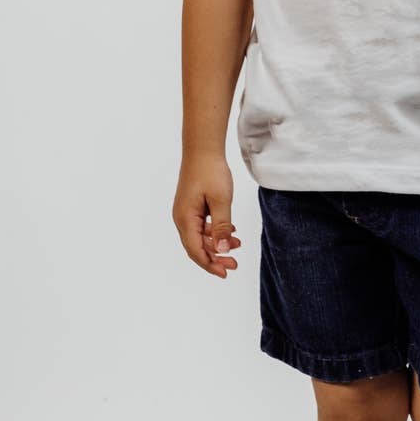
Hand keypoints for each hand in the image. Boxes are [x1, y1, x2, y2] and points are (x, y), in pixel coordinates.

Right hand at [172, 151, 242, 278]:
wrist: (203, 148)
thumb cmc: (211, 171)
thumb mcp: (221, 200)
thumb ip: (222, 226)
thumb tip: (222, 250)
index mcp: (185, 219)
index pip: (195, 251)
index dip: (210, 264)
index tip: (226, 272)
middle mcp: (181, 218)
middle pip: (197, 246)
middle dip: (215, 256)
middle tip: (234, 264)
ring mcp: (186, 212)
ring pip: (200, 236)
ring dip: (217, 243)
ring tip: (237, 245)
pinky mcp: (192, 205)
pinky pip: (202, 225)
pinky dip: (215, 231)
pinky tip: (231, 230)